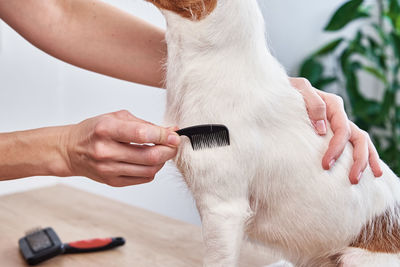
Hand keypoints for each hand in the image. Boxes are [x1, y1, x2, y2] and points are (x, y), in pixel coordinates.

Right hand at [64, 110, 179, 186]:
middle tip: (173, 145)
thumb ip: (145, 124)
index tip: (174, 135)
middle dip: (168, 151)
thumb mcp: (117, 117)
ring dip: (162, 161)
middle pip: (150, 156)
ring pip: (149, 170)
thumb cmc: (94, 130)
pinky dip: (152, 169)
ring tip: (162, 151)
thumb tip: (170, 131)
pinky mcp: (113, 181)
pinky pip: (143, 178)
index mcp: (106, 129)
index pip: (142, 134)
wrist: (71, 150)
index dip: (164, 136)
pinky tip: (149, 161)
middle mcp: (106, 151)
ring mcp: (109, 169)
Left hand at [290, 78, 382, 183]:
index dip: (337, 148)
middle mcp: (338, 115)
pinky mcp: (333, 132)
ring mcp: (337, 124)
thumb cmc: (288, 91)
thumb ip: (312, 104)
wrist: (278, 93)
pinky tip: (371, 173)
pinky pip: (354, 145)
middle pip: (358, 137)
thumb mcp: (299, 89)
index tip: (325, 165)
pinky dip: (364, 157)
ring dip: (365, 161)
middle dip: (358, 159)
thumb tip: (322, 129)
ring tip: (359, 179)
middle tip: (352, 179)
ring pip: (361, 141)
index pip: (342, 129)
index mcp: (332, 104)